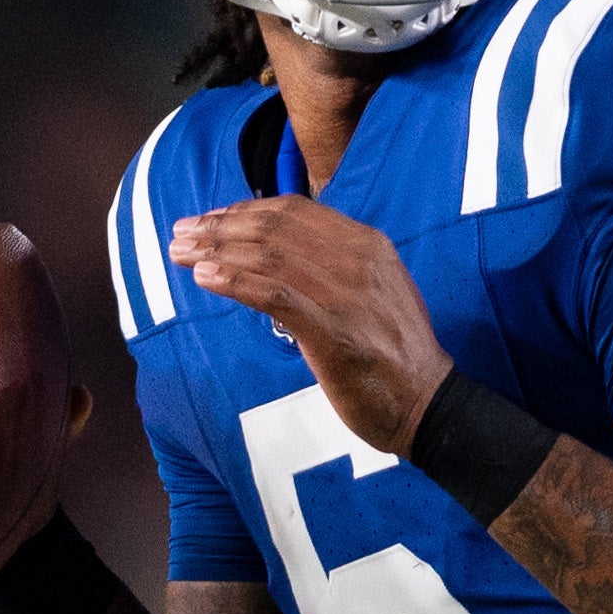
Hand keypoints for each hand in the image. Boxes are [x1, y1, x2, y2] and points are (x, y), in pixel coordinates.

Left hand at [169, 198, 452, 452]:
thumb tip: (279, 258)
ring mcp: (346, 294)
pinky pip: (274, 295)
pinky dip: (235, 281)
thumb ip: (334, 268)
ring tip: (182, 254)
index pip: (295, 210)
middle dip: (220, 226)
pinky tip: (206, 278)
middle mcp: (357, 260)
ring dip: (217, 250)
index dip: (244, 209)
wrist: (429, 403)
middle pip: (274, 227)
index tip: (210, 219)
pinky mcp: (333, 331)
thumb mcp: (373, 292)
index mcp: (367, 244)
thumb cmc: (394, 353)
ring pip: (268, 255)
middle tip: (182, 234)